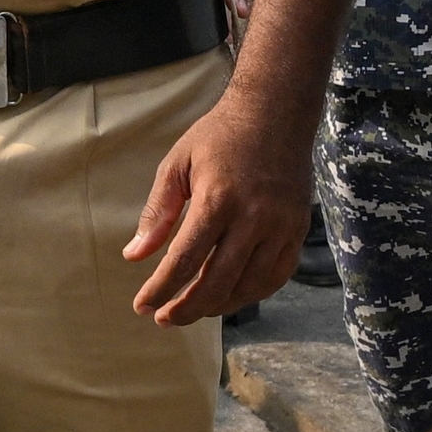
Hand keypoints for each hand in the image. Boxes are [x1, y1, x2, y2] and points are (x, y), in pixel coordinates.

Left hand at [122, 84, 311, 324]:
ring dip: (218, 306)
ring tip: (193, 310)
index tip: (142, 306)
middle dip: (187, 308)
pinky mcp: (297, 230)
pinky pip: (276, 276)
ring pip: (249, 286)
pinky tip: (230, 297)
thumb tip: (134, 256)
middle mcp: (253, 218)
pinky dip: (252, 293)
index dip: (161, 288)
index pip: (185, 259)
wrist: (275, 113)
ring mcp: (280, 226)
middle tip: (164, 319)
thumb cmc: (218, 136)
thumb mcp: (177, 163)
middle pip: (218, 282)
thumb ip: (157, 212)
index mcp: (217, 199)